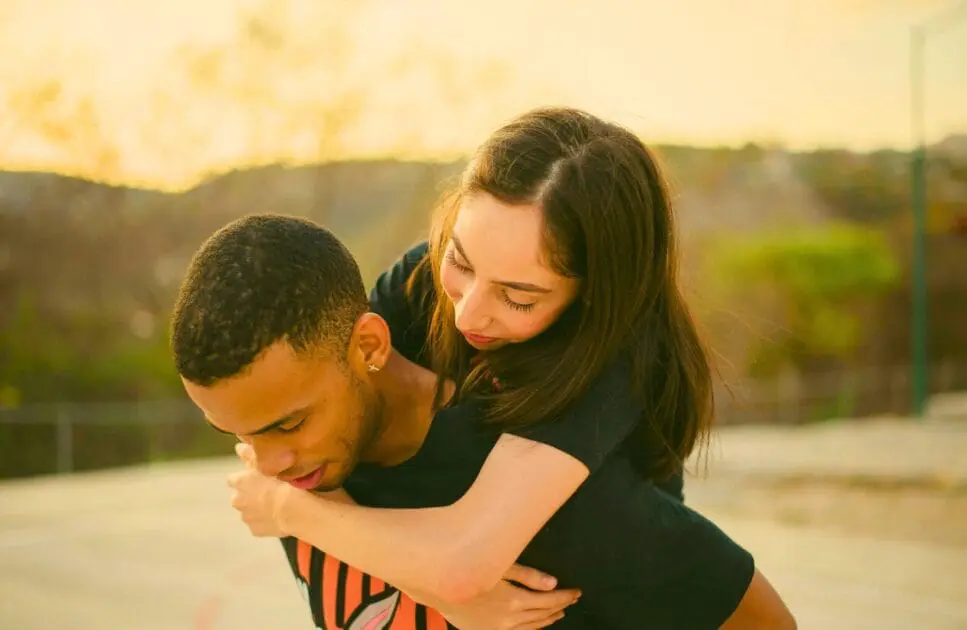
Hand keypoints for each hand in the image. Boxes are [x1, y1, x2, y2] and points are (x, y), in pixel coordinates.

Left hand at [226, 442, 290, 536]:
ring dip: (258, 507)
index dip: (246, 478)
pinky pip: (259, 523)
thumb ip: (250, 453)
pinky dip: (266, 520)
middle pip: (240, 496)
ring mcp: (246, 517)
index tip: (258, 477)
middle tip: (270, 490)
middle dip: (250, 494)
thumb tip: (238, 446)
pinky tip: (280, 515)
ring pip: (249, 511)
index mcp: (239, 482)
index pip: (233, 478)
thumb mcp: (269, 462)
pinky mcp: (255, 530)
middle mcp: (237, 500)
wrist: (296, 510)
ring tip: (277, 503)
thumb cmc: (285, 482)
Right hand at [430, 564, 579, 629]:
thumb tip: (553, 583)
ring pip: (532, 627)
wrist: (437, 586)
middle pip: (543, 614)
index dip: (565, 597)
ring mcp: (498, 628)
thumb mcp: (500, 565)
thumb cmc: (469, 567)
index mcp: (515, 600)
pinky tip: (536, 624)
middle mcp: (509, 619)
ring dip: (548, 619)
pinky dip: (531, 629)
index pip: (549, 600)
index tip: (577, 592)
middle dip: (560, 606)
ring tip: (559, 613)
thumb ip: (528, 575)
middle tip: (572, 599)